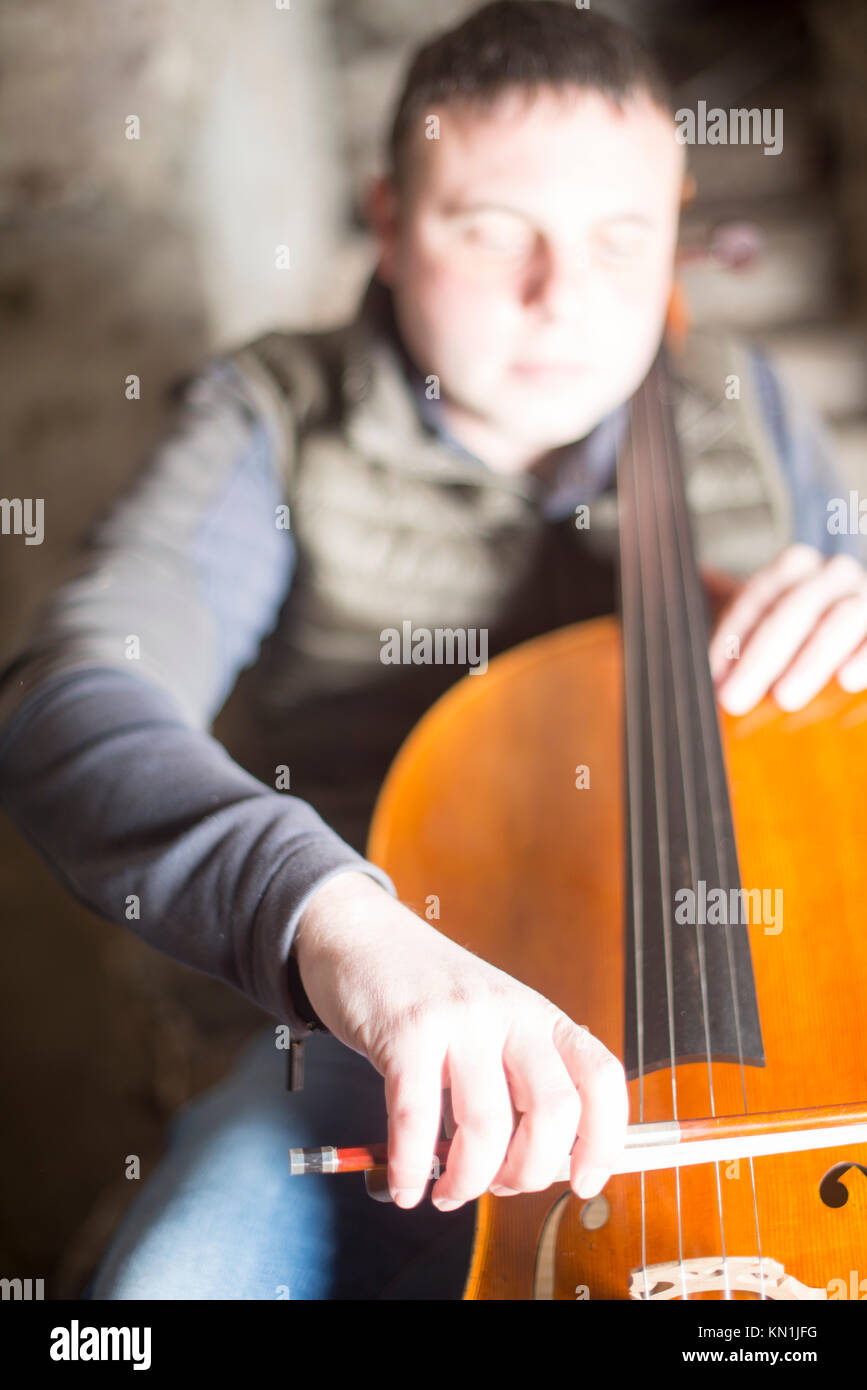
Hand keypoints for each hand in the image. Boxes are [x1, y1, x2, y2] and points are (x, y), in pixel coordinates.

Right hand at [293, 871, 627, 1210]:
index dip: (604, 1139)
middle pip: (554, 1112)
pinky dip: (413, 1168)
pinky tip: (409, 1184)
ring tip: (448, 1191)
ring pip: (487, 1126)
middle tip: (501, 1188)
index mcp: (540, 1016)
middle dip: (530, 1173)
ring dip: (468, 1181)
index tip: (584, 1180)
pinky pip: (417, 1119)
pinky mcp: (407, 1030)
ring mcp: (460, 1019)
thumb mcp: (494, 1022)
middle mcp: (510, 1013)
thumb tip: (532, 1165)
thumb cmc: (427, 992)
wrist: (364, 935)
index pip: (600, 1078)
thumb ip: (517, 1079)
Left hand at [708, 545, 866, 713]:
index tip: (711, 677)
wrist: (845, 638)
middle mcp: (833, 575)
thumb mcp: (760, 626)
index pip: (758, 596)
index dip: (733, 636)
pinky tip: (848, 681)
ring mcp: (865, 597)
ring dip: (810, 659)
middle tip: (733, 699)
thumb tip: (694, 588)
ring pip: (842, 618)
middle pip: (794, 607)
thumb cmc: (796, 638)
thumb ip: (731, 628)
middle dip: (761, 656)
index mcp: (794, 569)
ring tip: (784, 698)